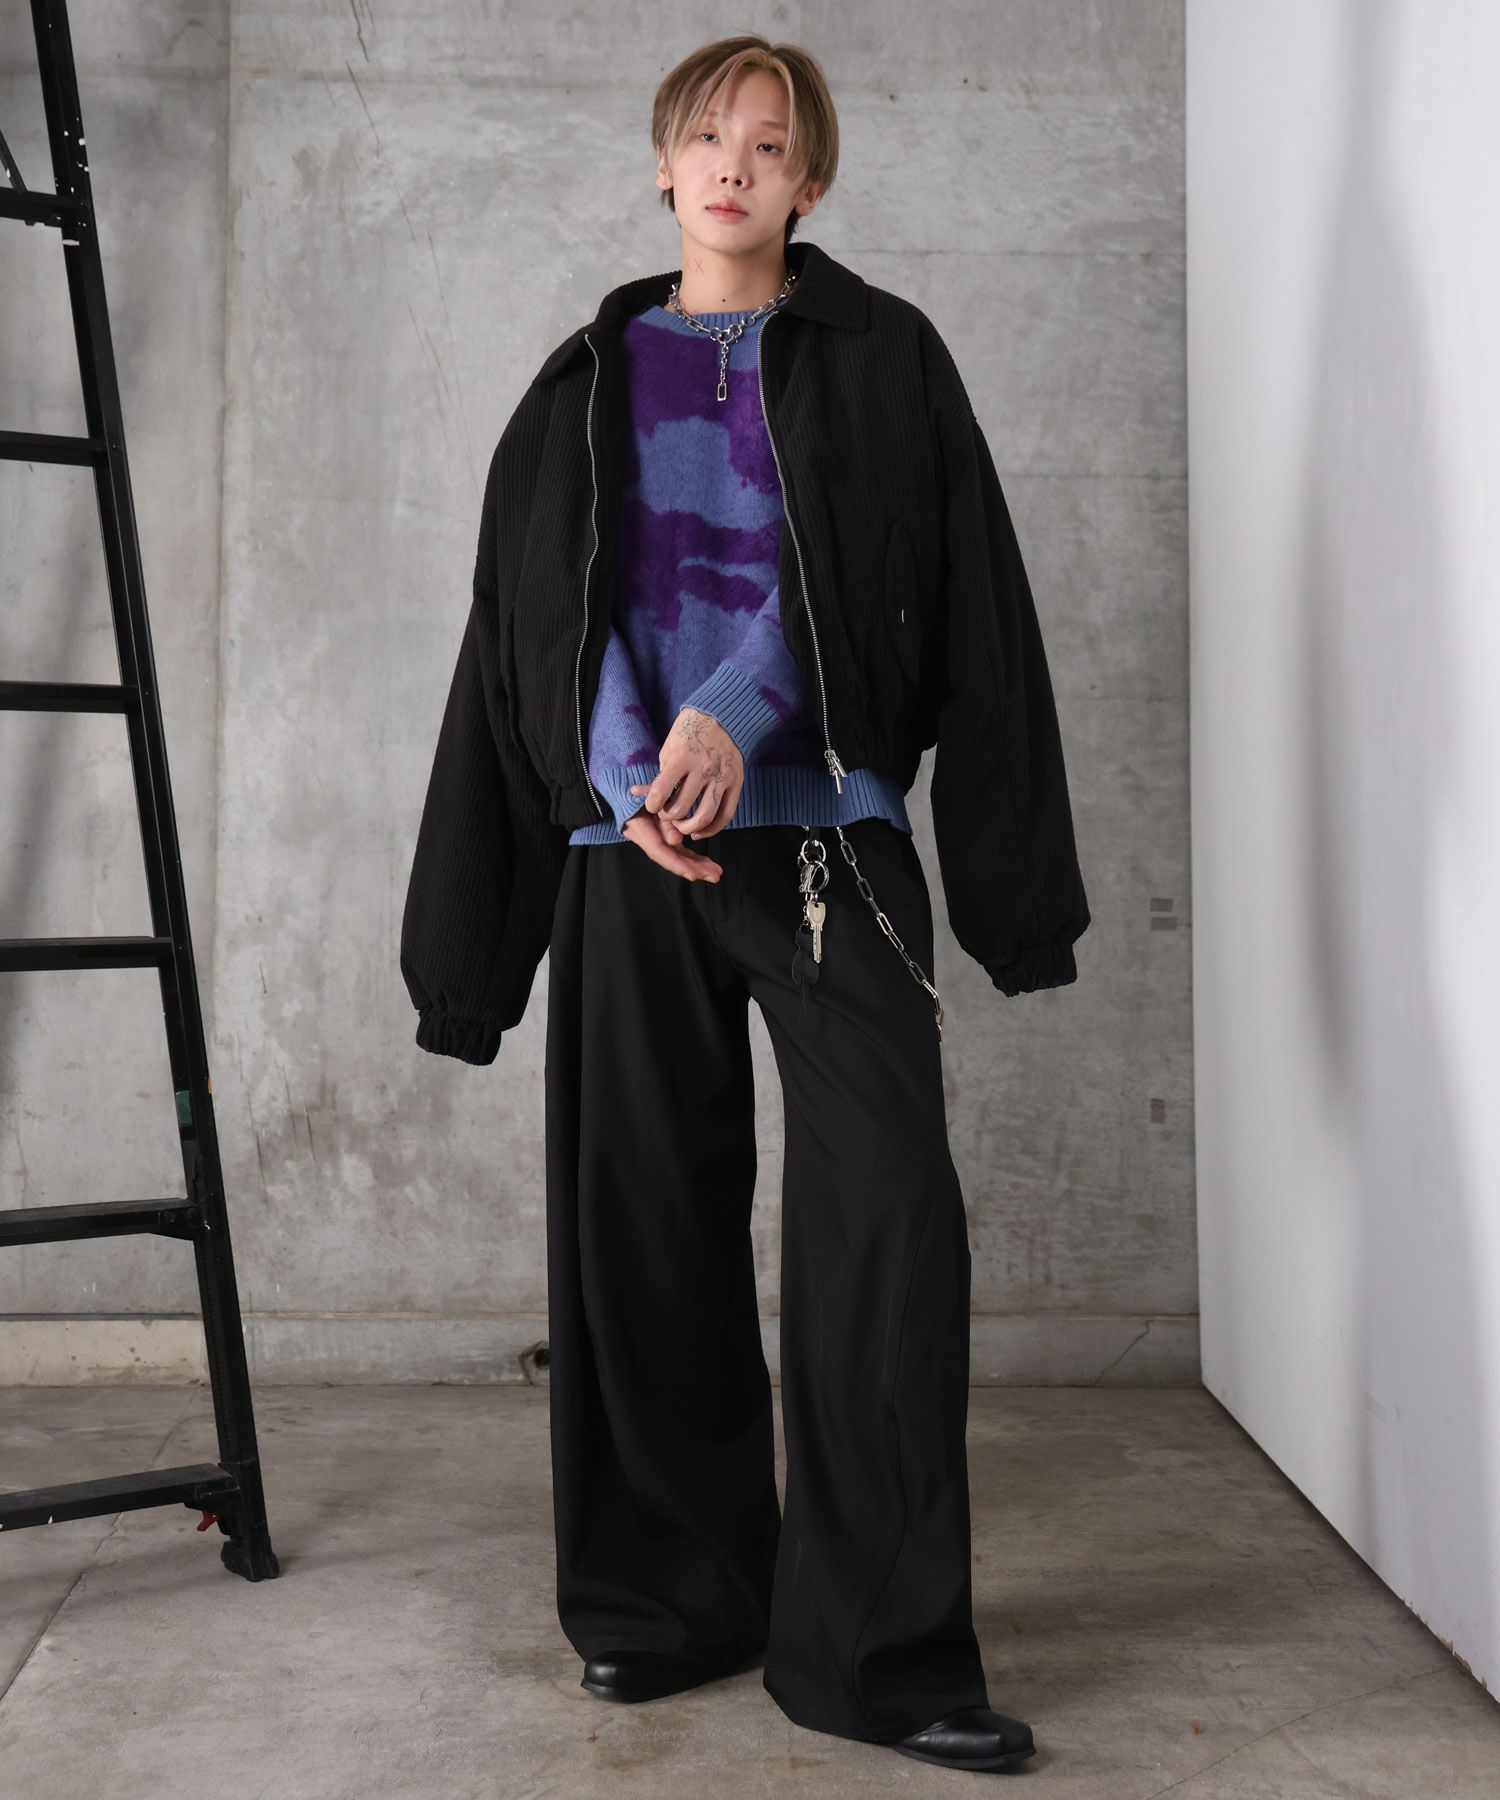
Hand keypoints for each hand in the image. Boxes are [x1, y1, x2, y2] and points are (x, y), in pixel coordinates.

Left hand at [621, 707, 743, 880]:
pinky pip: (726, 815)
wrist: (721, 717)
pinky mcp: (736, 782)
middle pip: (681, 809)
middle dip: (668, 818)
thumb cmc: (689, 734)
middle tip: (667, 815)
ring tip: (682, 825)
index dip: (652, 805)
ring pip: (705, 817)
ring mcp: (722, 777)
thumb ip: (658, 776)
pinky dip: (712, 829)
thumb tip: (637, 794)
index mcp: (681, 757)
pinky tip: (700, 831)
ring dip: (688, 828)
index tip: (652, 806)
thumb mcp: (669, 750)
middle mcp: (703, 768)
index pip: (661, 791)